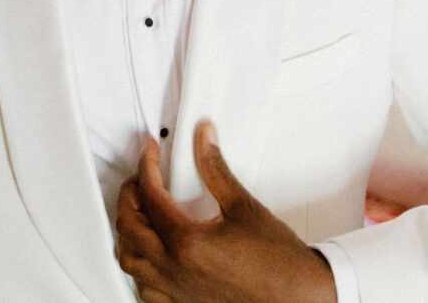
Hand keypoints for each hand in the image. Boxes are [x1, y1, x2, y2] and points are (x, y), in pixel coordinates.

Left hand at [115, 122, 337, 302]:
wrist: (298, 298)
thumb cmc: (278, 263)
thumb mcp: (244, 207)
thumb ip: (216, 168)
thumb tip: (204, 139)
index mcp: (187, 242)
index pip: (150, 195)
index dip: (147, 167)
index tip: (152, 154)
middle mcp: (174, 269)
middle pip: (128, 226)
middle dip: (130, 195)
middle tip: (142, 178)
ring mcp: (176, 291)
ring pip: (130, 260)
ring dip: (129, 233)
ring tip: (142, 213)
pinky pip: (144, 289)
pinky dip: (140, 268)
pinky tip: (151, 254)